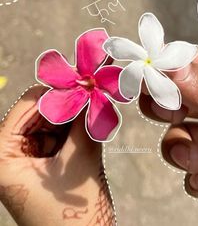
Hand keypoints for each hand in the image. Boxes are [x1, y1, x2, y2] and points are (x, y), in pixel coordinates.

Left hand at [0, 85, 114, 225]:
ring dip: (73, 113)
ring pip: (51, 122)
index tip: (78, 79)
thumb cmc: (73, 219)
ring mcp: (28, 159)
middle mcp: (11, 155)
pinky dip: (75, 126)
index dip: (53, 92)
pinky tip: (92, 117)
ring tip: (94, 100)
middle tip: (90, 88)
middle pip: (38, 114)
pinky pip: (59, 135)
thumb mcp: (78, 162)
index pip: (25, 108)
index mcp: (3, 157)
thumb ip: (84, 122)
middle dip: (66, 102)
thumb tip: (91, 89)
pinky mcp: (44, 164)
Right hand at [139, 47, 197, 203]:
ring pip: (184, 141)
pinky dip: (197, 182)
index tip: (139, 78)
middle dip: (164, 111)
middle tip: (168, 115)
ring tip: (190, 160)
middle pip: (177, 103)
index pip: (186, 66)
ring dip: (179, 151)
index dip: (161, 71)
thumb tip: (169, 66)